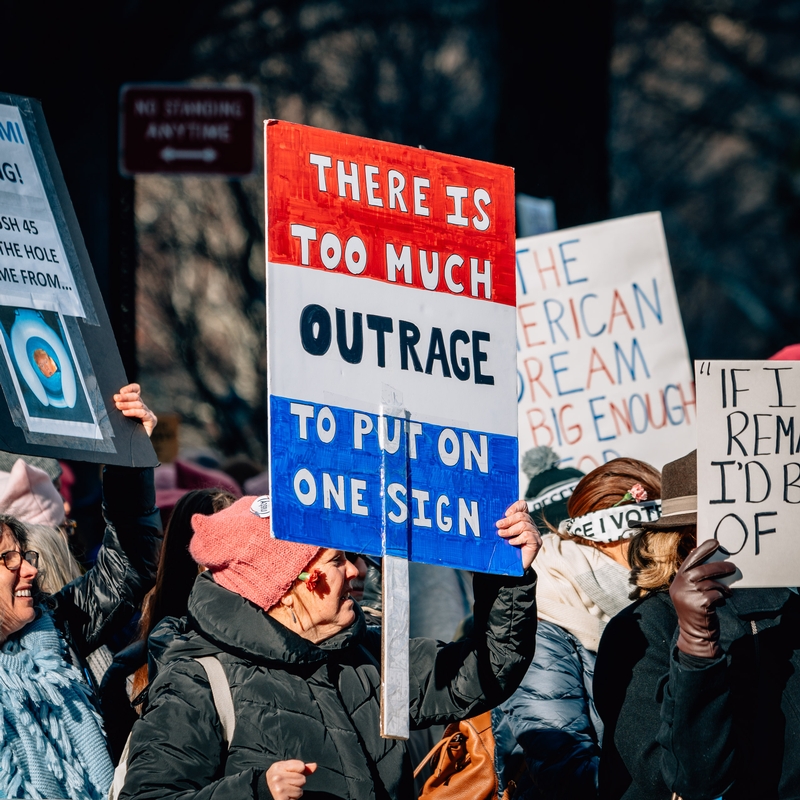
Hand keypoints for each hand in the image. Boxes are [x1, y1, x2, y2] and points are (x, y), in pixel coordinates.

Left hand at [114, 383, 157, 437]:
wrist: (127, 448)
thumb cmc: (119, 432)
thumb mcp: (116, 418)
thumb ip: (116, 407)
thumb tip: (111, 398)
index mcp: (134, 404)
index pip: (136, 390)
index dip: (130, 388)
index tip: (121, 391)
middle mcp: (142, 407)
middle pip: (136, 397)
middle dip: (125, 397)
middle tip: (116, 398)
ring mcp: (148, 414)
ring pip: (139, 404)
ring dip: (127, 404)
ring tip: (118, 406)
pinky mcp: (151, 421)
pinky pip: (144, 413)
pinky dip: (134, 412)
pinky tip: (125, 413)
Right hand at [265, 761, 316, 799]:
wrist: (265, 793)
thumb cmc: (278, 781)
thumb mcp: (287, 770)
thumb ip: (301, 767)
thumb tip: (315, 766)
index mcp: (278, 766)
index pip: (301, 766)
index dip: (299, 771)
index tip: (290, 774)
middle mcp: (277, 777)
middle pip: (302, 778)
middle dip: (298, 783)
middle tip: (288, 784)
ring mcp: (279, 788)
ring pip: (300, 789)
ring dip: (296, 791)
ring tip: (287, 791)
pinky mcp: (281, 798)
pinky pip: (297, 796)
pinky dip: (294, 798)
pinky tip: (287, 796)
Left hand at [496, 500, 541, 570]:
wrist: (511, 567)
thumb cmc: (505, 549)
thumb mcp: (501, 534)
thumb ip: (501, 525)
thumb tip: (491, 517)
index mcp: (522, 520)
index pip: (523, 506)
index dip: (515, 507)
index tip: (505, 513)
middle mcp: (530, 525)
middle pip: (522, 516)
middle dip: (508, 520)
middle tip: (498, 525)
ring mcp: (535, 534)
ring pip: (524, 525)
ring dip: (510, 530)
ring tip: (501, 535)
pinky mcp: (536, 543)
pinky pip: (528, 535)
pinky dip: (518, 538)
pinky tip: (511, 543)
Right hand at [670, 539, 735, 658]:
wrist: (696, 635)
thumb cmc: (697, 612)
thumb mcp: (691, 593)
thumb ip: (695, 579)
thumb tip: (708, 559)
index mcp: (677, 581)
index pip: (690, 560)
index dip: (703, 550)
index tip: (715, 542)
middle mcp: (680, 586)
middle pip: (702, 569)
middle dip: (719, 566)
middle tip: (732, 567)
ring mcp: (688, 594)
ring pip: (711, 583)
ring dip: (722, 587)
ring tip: (727, 593)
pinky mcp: (699, 603)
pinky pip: (716, 594)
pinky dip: (721, 597)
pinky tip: (721, 602)